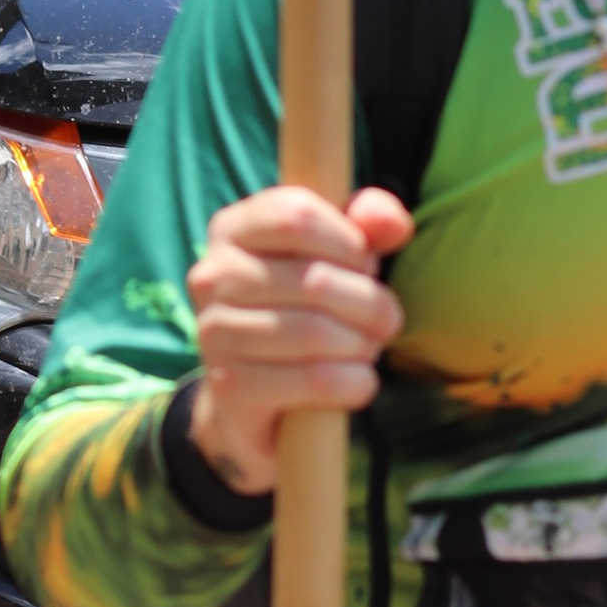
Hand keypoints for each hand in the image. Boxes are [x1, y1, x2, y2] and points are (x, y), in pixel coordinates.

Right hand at [183, 183, 414, 495]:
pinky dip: (355, 382)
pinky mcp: (229, 385)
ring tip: (369, 348)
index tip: (365, 266)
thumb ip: (369, 222)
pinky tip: (359, 380)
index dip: (350, 244)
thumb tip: (394, 225)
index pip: (297, 216)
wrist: (256, 390)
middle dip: (371, 304)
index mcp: (233, 228)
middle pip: (315, 281)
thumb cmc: (304, 305)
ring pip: (316, 334)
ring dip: (364, 345)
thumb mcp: (338, 251)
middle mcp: (213, 275)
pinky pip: (315, 380)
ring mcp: (214, 332)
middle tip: (385, 320)